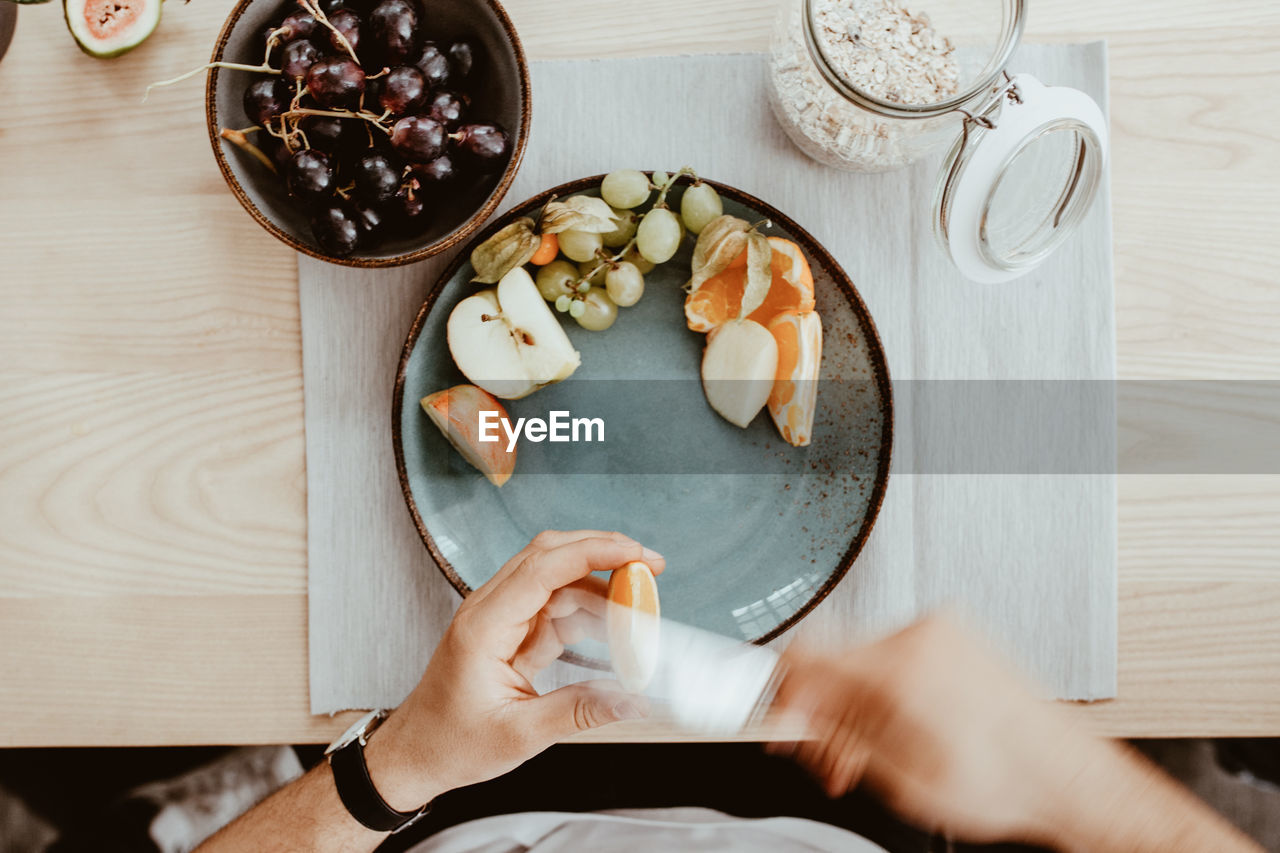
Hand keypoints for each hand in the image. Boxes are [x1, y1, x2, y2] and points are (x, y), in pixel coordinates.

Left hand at [364, 530, 663, 810]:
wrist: (416, 754)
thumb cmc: (451, 743)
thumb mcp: (519, 736)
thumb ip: (578, 712)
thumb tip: (632, 700)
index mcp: (484, 626)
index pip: (542, 568)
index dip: (592, 552)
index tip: (634, 553)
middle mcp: (490, 609)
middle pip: (550, 555)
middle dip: (603, 551)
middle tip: (650, 565)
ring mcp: (501, 616)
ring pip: (557, 577)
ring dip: (601, 584)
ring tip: (641, 605)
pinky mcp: (512, 629)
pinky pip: (556, 605)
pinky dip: (589, 610)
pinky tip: (615, 627)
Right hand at [771, 615, 1260, 851]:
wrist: (1068, 776)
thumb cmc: (1005, 783)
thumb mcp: (901, 779)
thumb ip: (835, 741)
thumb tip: (791, 722)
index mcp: (900, 667)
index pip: (805, 656)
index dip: (780, 695)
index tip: (778, 723)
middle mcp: (920, 635)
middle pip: (832, 659)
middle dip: (821, 712)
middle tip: (829, 759)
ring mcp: (941, 631)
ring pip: (862, 659)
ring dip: (854, 705)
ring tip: (870, 755)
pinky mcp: (955, 637)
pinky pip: (894, 655)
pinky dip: (883, 691)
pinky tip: (897, 730)